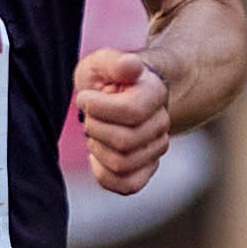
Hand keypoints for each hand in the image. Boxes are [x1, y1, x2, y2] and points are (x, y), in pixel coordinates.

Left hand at [74, 47, 174, 195]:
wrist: (119, 96)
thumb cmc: (107, 78)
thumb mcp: (101, 62)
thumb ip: (114, 62)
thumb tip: (131, 67)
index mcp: (154, 93)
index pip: (131, 112)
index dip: (98, 108)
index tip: (84, 97)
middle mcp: (162, 123)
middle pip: (125, 141)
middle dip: (95, 129)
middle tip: (89, 116)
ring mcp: (156, 148)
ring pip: (123, 164)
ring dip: (98, 149)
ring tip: (95, 132)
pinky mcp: (146, 169)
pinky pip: (127, 185)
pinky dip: (104, 174)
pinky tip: (96, 156)